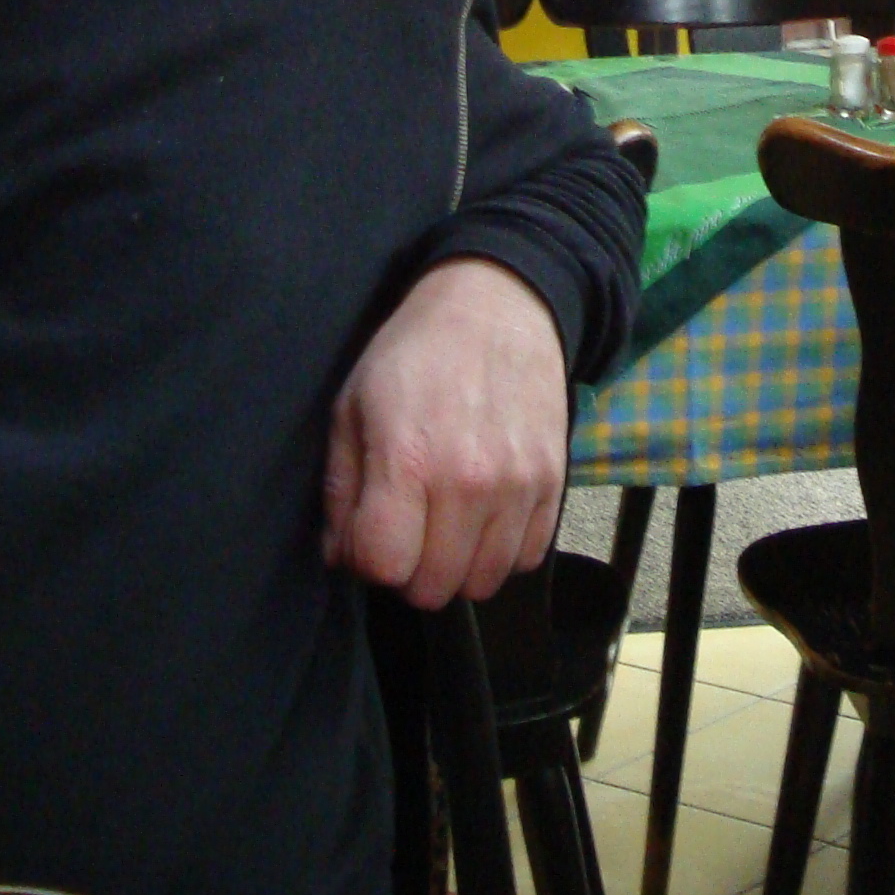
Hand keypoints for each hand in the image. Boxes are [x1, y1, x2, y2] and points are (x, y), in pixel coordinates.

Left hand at [323, 259, 570, 605]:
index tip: (370, 534)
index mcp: (408, 460)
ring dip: (457, 567)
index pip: (384, 566)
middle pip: (433, 587)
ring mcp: (518, 486)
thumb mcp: (353, 406)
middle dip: (409, 571)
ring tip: (446, 526)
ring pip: (483, 583)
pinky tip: (484, 519)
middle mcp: (468, 482)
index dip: (367, 560)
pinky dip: (502, 553)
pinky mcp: (554, 484)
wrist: (499, 306)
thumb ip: (341, 489)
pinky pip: (528, 559)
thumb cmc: (415, 354)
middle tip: (407, 532)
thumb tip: (340, 556)